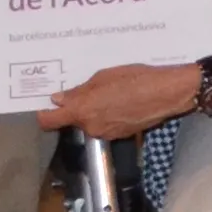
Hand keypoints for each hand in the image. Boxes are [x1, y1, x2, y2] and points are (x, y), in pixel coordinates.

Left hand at [36, 58, 204, 138]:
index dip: (43, 114)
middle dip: (78, 108)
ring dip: (95, 112)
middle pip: (73, 120)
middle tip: (90, 90)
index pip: (49, 121)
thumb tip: (59, 99)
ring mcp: (106, 133)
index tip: (44, 105)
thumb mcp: (104, 77)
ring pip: (91, 122)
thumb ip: (79, 90)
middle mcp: (90, 126)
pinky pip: (106, 125)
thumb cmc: (136, 78)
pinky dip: (109, 116)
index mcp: (82, 111)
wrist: (168, 93)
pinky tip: (124, 103)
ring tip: (112, 94)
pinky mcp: (120, 135)